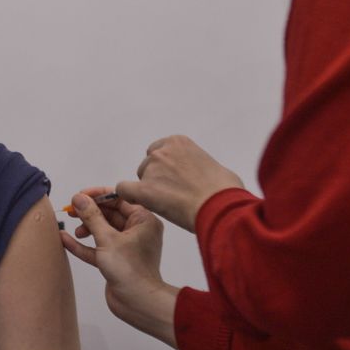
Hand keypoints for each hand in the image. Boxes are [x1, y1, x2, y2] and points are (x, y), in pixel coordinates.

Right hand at [60, 188, 177, 347]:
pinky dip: (83, 244)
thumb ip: (91, 217)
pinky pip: (97, 248)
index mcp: (143, 220)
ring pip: (102, 230)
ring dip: (86, 228)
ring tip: (73, 229)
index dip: (98, 196)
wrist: (137, 303)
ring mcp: (126, 246)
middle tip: (72, 210)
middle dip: (89, 212)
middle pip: (109, 214)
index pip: (119, 199)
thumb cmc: (130, 270)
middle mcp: (137, 231)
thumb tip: (79, 198)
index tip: (80, 195)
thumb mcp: (107, 238)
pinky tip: (65, 240)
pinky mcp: (116, 260)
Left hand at [116, 135, 242, 232]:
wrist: (220, 206)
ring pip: (140, 179)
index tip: (172, 179)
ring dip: (149, 190)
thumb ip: (197, 166)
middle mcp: (162, 152)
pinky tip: (139, 204)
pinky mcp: (144, 190)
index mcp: (179, 143)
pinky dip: (129, 196)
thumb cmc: (225, 190)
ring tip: (171, 205)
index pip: (159, 150)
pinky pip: (124, 190)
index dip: (164, 167)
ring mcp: (152, 170)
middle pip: (148, 165)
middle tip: (172, 195)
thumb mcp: (213, 166)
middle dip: (156, 178)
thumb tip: (200, 176)